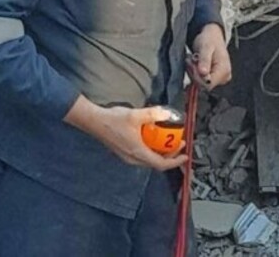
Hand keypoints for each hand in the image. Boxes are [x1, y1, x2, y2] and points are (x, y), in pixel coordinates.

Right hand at [64, 96, 187, 170]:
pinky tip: (153, 138)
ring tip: (168, 141)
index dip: (175, 161)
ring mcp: (127, 156)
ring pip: (149, 160)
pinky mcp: (124, 152)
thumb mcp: (136, 115)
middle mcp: (132, 158)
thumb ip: (153, 114)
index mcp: (137, 152)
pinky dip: (152, 150)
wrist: (93, 121)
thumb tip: (168, 114)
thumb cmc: (112, 120)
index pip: (161, 164)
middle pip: (156, 163)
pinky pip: (142, 155)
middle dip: (170, 156)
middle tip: (178, 143)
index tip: (185, 156)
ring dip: (161, 153)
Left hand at [191, 23, 231, 88]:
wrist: (212, 36)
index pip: (207, 84)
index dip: (196, 76)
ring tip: (193, 60)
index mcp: (224, 71)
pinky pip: (200, 81)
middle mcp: (224, 77)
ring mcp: (219, 79)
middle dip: (193, 73)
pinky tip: (195, 64)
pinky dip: (194, 73)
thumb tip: (203, 73)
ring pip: (200, 84)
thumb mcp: (206, 47)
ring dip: (193, 73)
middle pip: (203, 85)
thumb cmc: (210, 39)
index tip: (191, 64)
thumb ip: (205, 60)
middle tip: (191, 60)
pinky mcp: (214, 78)